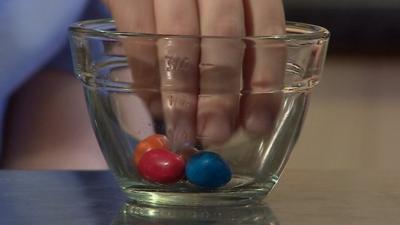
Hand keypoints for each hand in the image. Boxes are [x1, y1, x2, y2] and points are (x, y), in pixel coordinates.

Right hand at [105, 0, 285, 149]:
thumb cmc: (196, 4)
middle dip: (219, 92)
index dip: (264, 81)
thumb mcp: (221, 15)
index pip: (267, 31)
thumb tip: (230, 115)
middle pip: (223, 35)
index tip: (256, 125)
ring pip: (179, 37)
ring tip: (182, 131)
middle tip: (214, 133)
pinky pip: (137, 34)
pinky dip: (145, 74)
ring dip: (181, 92)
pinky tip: (151, 105)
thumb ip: (230, 49)